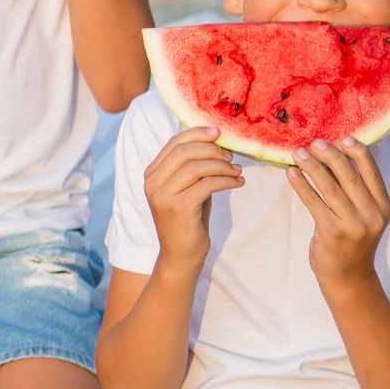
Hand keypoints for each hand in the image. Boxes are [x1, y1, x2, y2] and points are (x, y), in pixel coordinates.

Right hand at [143, 125, 243, 267]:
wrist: (181, 255)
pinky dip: (226, 180)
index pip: (174, 143)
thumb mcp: (188, 188)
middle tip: (231, 155)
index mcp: (152, 174)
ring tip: (237, 171)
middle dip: (213, 149)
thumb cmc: (188, 220)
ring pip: (196, 166)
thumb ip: (193, 167)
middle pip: (185, 151)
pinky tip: (238, 183)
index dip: (198, 133)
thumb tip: (215, 141)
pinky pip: (207, 184)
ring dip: (222, 166)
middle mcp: (152, 183)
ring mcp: (162, 195)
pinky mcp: (178, 208)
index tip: (219, 132)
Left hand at [287, 137, 389, 284]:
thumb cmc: (353, 239)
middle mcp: (372, 215)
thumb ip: (357, 191)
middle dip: (332, 156)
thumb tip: (335, 155)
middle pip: (351, 177)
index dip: (359, 154)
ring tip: (299, 152)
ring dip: (312, 167)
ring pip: (330, 188)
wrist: (348, 276)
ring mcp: (353, 225)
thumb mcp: (365, 215)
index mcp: (384, 207)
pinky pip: (314, 203)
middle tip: (316, 142)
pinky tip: (292, 174)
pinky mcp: (332, 232)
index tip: (345, 137)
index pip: (372, 173)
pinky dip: (302, 186)